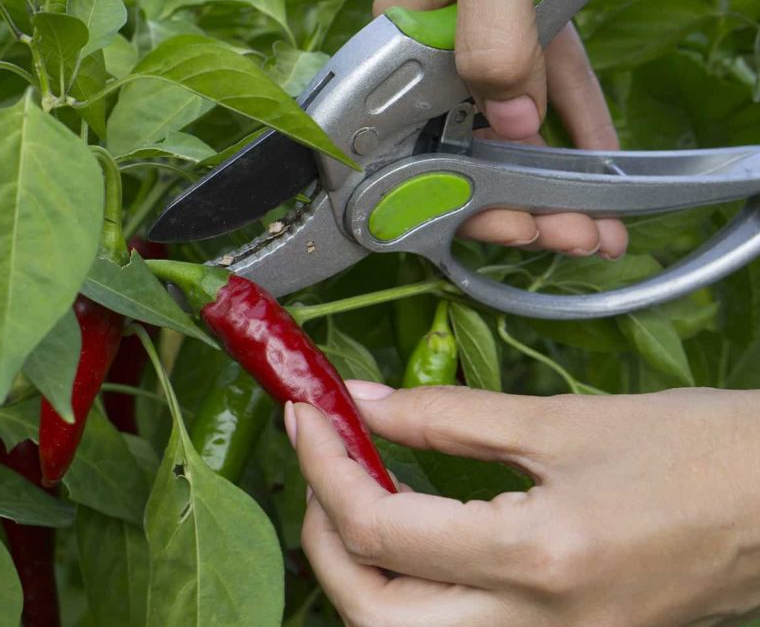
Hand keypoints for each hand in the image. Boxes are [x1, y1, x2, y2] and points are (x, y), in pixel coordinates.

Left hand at [288, 382, 759, 626]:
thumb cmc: (701, 452)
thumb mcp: (563, 421)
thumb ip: (447, 415)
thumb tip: (363, 402)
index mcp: (540, 560)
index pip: (382, 530)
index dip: (325, 466)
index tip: (306, 412)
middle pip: (375, 615)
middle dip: (325, 539)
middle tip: (321, 462)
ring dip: (360, 570)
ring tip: (353, 491)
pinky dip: (411, 586)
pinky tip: (410, 527)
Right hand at [375, 0, 627, 259]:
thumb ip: (493, 38)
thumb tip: (513, 124)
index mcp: (404, 32)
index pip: (413, 143)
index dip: (455, 198)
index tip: (507, 232)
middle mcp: (436, 40)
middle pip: (466, 145)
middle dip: (517, 201)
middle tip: (572, 238)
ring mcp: (485, 27)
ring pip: (511, 122)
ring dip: (553, 177)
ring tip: (594, 225)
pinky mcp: (531, 10)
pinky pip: (549, 82)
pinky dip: (574, 122)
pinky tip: (597, 159)